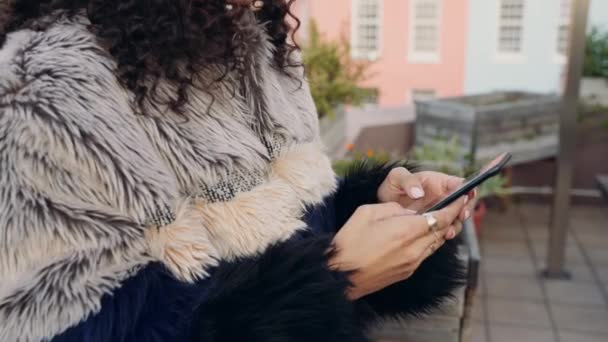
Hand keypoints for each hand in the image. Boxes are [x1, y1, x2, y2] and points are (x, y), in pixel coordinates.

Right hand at [329, 197, 467, 299]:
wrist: (339, 275)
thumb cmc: (349, 242)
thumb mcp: (367, 212)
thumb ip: (393, 209)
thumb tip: (408, 212)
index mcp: (406, 231)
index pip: (441, 217)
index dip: (454, 206)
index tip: (462, 196)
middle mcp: (415, 249)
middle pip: (443, 231)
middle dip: (451, 217)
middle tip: (456, 205)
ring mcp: (412, 263)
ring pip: (436, 243)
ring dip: (441, 230)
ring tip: (440, 218)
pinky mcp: (407, 272)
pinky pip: (425, 253)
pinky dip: (429, 241)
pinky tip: (421, 234)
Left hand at [377, 167, 474, 237]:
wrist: (384, 204)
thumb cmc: (393, 186)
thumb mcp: (397, 177)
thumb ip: (408, 181)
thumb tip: (418, 193)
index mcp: (439, 182)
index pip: (459, 184)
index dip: (467, 189)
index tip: (467, 196)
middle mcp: (444, 198)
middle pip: (463, 203)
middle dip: (464, 209)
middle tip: (462, 215)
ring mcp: (440, 212)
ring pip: (456, 219)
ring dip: (456, 224)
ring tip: (450, 230)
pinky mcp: (434, 225)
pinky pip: (444, 229)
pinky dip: (446, 233)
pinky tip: (443, 235)